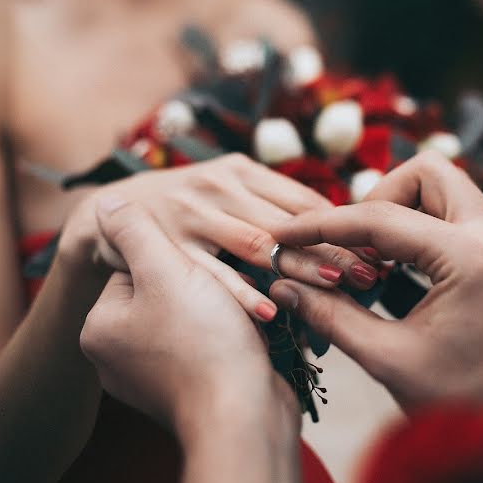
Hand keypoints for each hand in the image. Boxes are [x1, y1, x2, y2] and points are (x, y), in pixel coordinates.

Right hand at [58, 154, 379, 321]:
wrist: (104, 216)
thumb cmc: (182, 213)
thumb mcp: (224, 195)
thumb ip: (270, 207)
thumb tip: (334, 232)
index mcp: (241, 170)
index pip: (304, 200)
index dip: (345, 225)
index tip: (379, 250)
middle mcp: (218, 185)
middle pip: (288, 221)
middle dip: (334, 248)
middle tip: (372, 275)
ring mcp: (191, 214)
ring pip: (256, 244)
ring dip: (299, 267)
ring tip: (337, 290)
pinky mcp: (166, 246)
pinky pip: (210, 274)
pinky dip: (241, 293)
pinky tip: (270, 312)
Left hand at [79, 199, 302, 482]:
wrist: (243, 420)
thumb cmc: (203, 344)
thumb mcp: (164, 272)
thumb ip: (133, 231)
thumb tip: (105, 202)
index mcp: (102, 326)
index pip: (134, 265)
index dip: (175, 255)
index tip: (202, 263)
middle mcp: (119, 356)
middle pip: (164, 290)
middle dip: (200, 283)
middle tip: (226, 288)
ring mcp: (155, 378)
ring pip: (191, 317)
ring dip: (220, 307)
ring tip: (242, 312)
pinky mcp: (191, 390)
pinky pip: (207, 345)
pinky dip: (228, 335)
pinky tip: (248, 335)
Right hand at [269, 153, 482, 422]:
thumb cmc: (462, 402)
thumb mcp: (386, 358)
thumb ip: (329, 315)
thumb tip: (280, 286)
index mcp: (471, 259)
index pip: (380, 218)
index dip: (324, 224)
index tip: (287, 233)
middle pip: (424, 174)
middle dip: (377, 200)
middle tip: (351, 246)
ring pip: (442, 186)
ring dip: (399, 211)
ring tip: (371, 260)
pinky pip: (454, 212)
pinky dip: (419, 226)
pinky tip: (395, 267)